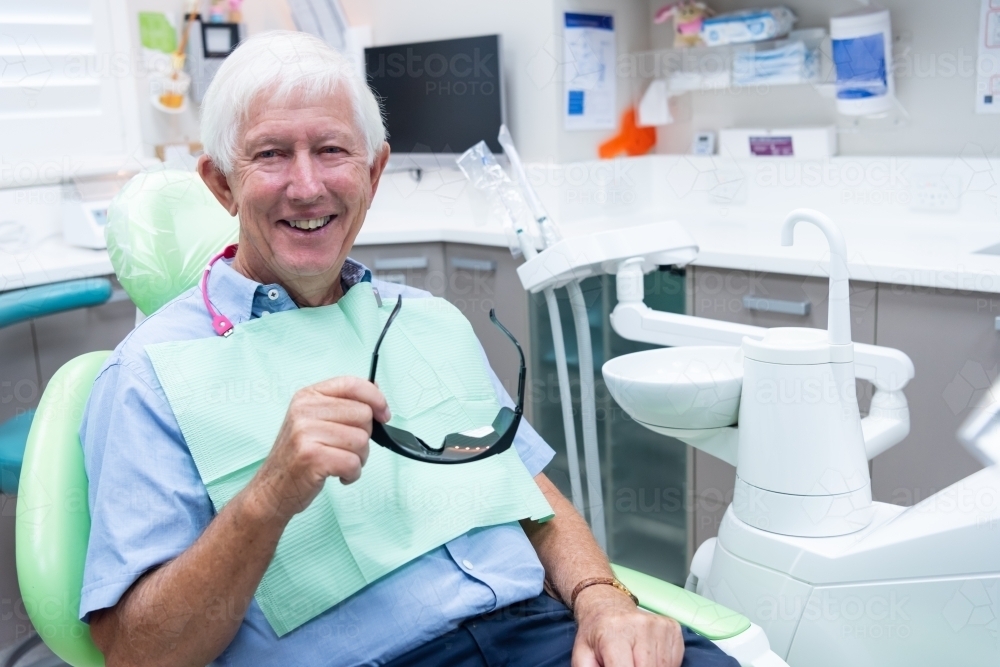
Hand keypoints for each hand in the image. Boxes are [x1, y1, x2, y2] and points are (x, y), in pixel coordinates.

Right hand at [246, 376, 389, 521]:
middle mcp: (304, 411)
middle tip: (346, 449)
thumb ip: (343, 406)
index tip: (384, 414)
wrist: (272, 489)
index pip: (352, 384)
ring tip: (340, 463)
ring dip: (359, 458)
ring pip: (361, 440)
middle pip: (363, 414)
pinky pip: (353, 462)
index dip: (376, 398)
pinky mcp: (311, 457)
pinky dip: (352, 473)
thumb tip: (376, 394)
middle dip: (364, 437)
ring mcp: (305, 433)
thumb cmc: (299, 456)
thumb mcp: (314, 421)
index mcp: (308, 396)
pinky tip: (339, 475)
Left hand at [572, 585, 683, 666]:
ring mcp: (659, 625)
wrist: (607, 605)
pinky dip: (662, 665)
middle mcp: (639, 625)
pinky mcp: (672, 628)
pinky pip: (673, 661)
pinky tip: (647, 657)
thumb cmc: (596, 635)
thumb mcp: (583, 656)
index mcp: (614, 633)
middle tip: (624, 664)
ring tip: (633, 661)